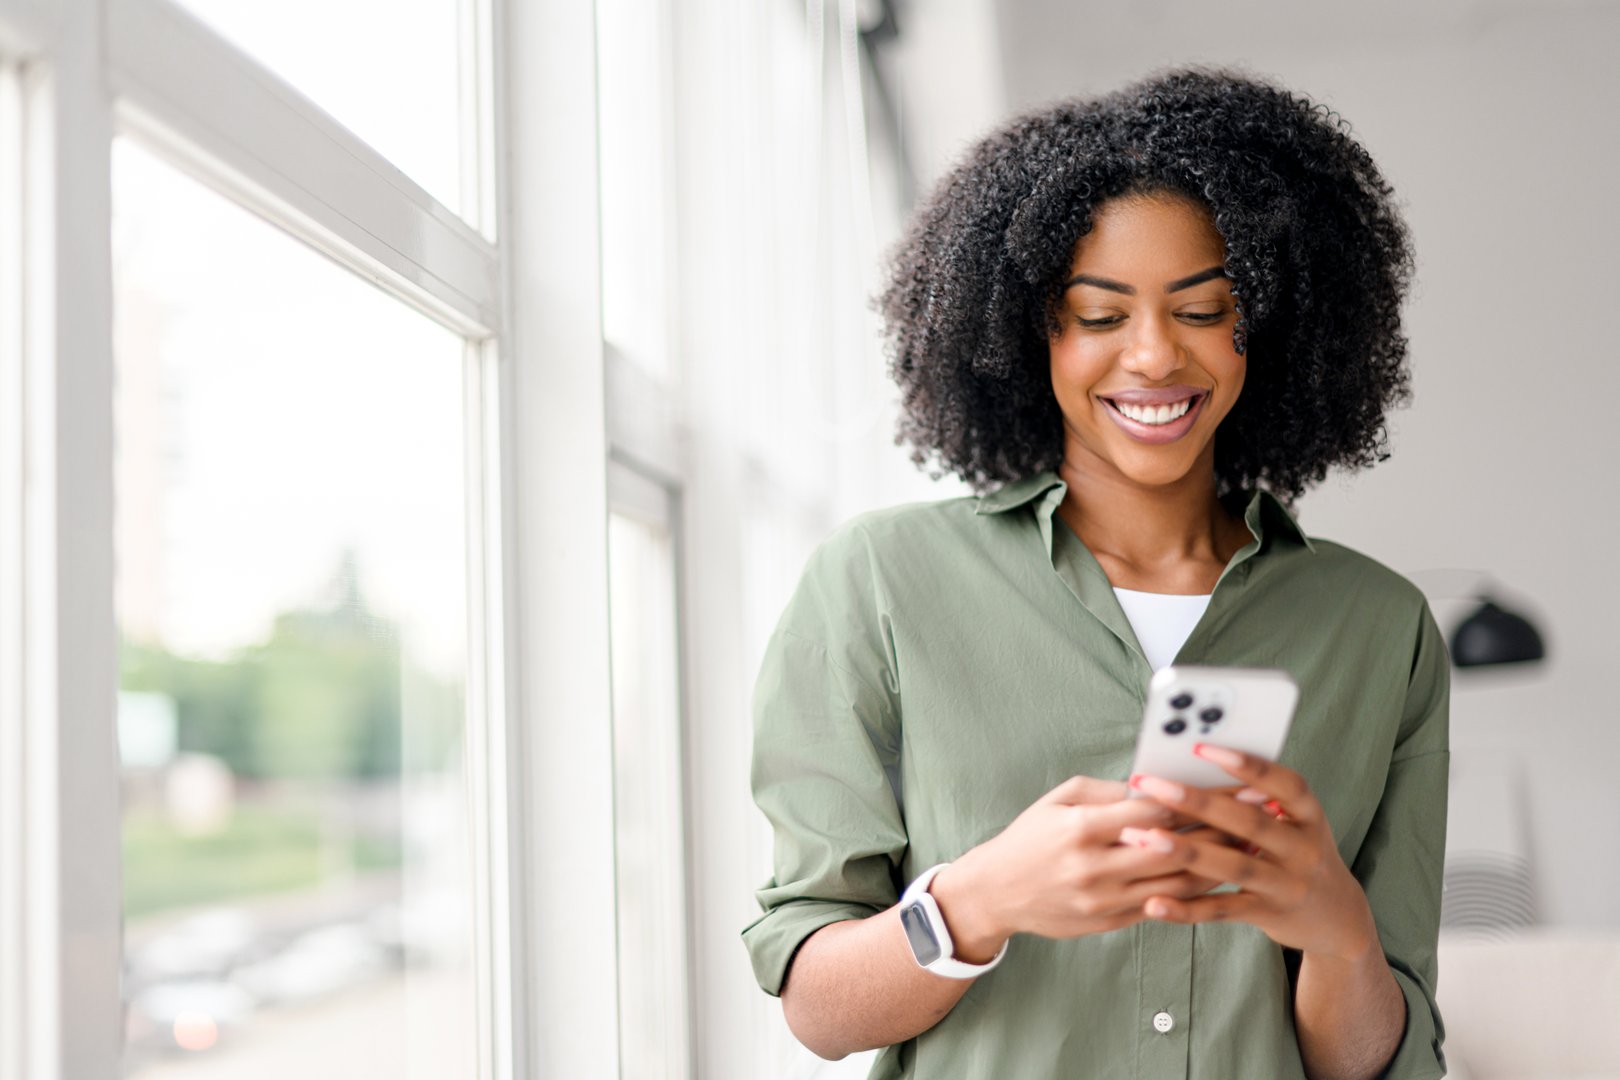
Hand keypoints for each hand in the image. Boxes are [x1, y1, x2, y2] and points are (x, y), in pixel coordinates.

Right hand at [928, 774, 1223, 961]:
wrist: (997, 892)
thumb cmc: (1029, 837)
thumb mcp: (1059, 799)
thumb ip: (1108, 791)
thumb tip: (1155, 785)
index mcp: (1080, 827)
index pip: (1151, 810)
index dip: (1197, 797)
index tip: (1232, 785)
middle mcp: (1094, 866)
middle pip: (1173, 849)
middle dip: (1221, 830)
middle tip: (1258, 814)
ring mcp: (1103, 900)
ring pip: (1175, 885)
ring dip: (1217, 866)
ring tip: (1249, 846)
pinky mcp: (1110, 922)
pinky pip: (1163, 908)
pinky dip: (1195, 893)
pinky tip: (1218, 876)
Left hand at [1121, 744, 1379, 960]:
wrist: (1339, 919)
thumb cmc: (1298, 855)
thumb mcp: (1294, 823)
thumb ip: (1256, 801)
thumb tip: (1196, 766)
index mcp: (1309, 816)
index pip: (1286, 785)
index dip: (1248, 765)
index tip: (1202, 747)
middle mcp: (1303, 849)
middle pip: (1249, 822)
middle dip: (1196, 802)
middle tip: (1149, 785)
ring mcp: (1287, 884)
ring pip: (1233, 866)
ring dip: (1184, 851)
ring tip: (1142, 838)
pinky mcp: (1268, 914)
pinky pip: (1223, 910)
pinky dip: (1187, 909)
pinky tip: (1153, 902)